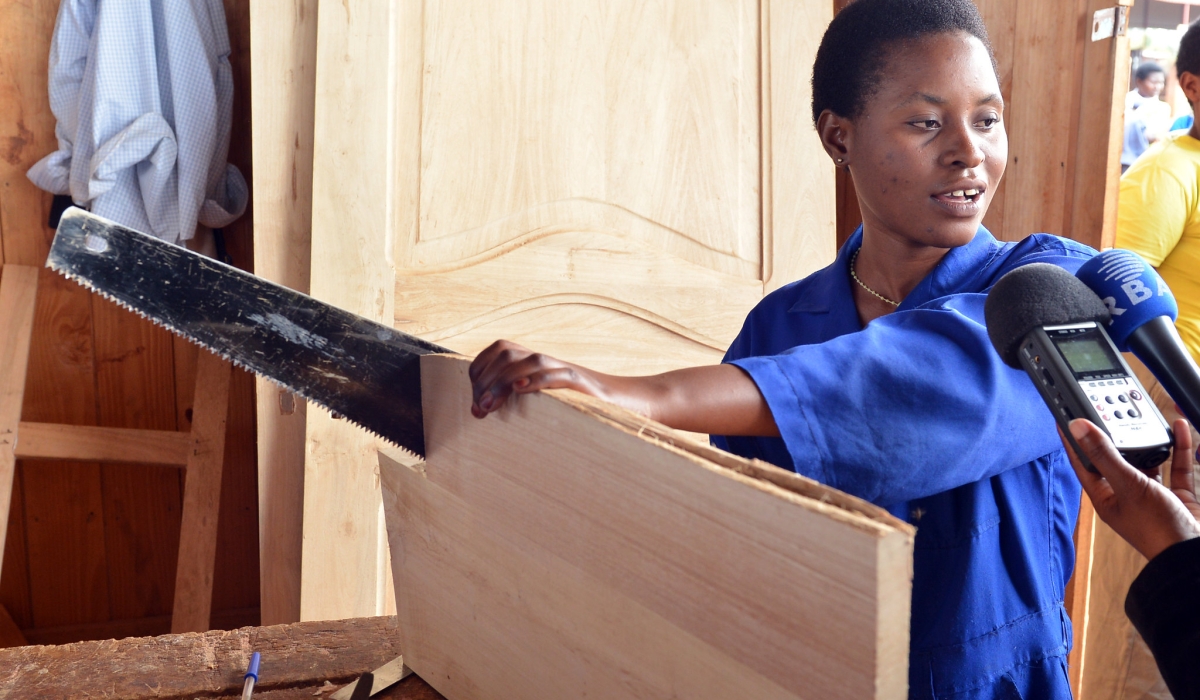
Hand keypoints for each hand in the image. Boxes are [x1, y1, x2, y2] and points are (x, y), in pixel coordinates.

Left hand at [467, 340, 778, 435]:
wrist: (639, 405)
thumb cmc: (596, 412)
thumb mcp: (557, 406)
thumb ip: (533, 404)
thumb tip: (497, 417)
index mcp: (542, 365)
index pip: (500, 350)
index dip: (480, 369)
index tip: (473, 399)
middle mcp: (553, 362)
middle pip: (507, 351)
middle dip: (485, 378)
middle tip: (478, 410)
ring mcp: (569, 371)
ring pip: (528, 360)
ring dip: (503, 382)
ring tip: (488, 406)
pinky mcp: (586, 385)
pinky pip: (558, 375)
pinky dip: (536, 380)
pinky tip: (520, 391)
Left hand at [1061, 418, 1199, 560]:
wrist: (1192, 555)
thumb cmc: (1158, 529)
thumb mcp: (1128, 485)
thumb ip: (1104, 454)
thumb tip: (1078, 428)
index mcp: (1105, 497)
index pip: (1082, 462)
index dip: (1073, 440)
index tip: (1064, 417)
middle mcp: (1126, 496)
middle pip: (1115, 459)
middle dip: (1115, 436)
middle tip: (1108, 410)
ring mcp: (1152, 496)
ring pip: (1146, 461)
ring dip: (1147, 441)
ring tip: (1143, 417)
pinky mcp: (1176, 496)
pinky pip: (1176, 466)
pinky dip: (1177, 447)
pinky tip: (1176, 429)